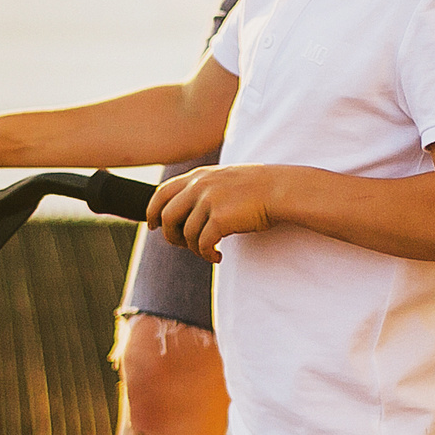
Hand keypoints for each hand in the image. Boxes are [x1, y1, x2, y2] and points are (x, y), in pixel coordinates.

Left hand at [154, 164, 278, 262]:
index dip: (152, 211)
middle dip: (170, 235)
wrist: (281, 189)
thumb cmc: (259, 188)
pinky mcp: (220, 218)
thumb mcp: (225, 179)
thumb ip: (204, 188)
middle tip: (182, 245)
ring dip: (194, 249)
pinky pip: (202, 244)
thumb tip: (187, 211)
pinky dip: (207, 255)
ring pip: (185, 234)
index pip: (162, 193)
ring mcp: (208, 201)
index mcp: (198, 176)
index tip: (153, 225)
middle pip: (166, 216)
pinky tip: (217, 257)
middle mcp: (199, 186)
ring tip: (208, 252)